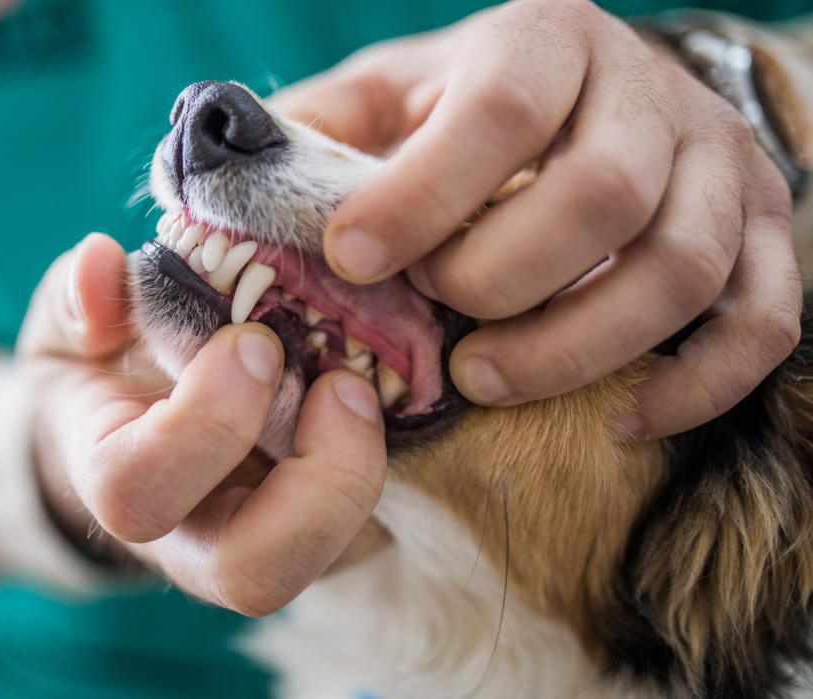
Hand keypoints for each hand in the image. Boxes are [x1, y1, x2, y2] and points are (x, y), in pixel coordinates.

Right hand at [17, 233, 389, 615]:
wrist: (136, 424)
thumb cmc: (105, 369)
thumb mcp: (74, 324)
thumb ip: (79, 298)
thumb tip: (100, 263)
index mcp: (117, 482)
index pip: (141, 492)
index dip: (204, 424)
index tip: (253, 340)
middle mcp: (192, 541)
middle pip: (252, 576)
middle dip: (313, 482)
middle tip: (342, 384)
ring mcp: (265, 546)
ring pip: (330, 562)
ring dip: (366, 474)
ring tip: (367, 386)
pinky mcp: (328, 536)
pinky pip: (378, 529)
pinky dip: (401, 466)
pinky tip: (397, 393)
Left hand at [271, 0, 800, 438]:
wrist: (587, 100)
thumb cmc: (461, 113)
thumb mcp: (382, 98)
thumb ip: (314, 133)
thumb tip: (224, 183)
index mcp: (544, 43)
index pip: (501, 110)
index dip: (424, 193)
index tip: (353, 257)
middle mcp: (646, 93)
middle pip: (602, 195)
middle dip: (502, 277)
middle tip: (435, 323)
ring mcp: (721, 166)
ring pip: (684, 267)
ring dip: (579, 344)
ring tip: (487, 381)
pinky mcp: (764, 237)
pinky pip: (762, 323)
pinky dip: (695, 385)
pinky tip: (616, 420)